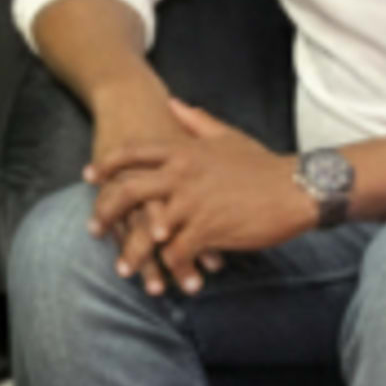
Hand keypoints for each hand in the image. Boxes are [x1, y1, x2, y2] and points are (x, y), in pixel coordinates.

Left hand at [90, 97, 313, 293]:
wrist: (296, 187)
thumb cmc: (262, 163)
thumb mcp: (226, 135)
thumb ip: (195, 120)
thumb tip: (172, 103)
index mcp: (183, 151)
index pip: (133, 153)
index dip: (107, 164)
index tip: (89, 177)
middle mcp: (181, 174)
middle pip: (128, 191)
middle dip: (106, 212)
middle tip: (94, 229)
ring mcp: (193, 202)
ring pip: (148, 231)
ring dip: (134, 254)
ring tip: (123, 271)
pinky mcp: (208, 229)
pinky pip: (178, 253)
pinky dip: (174, 269)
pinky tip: (176, 282)